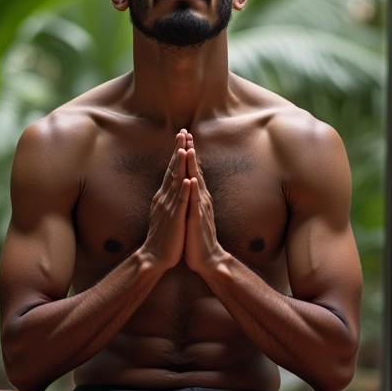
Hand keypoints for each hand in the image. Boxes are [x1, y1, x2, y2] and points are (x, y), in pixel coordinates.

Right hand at [139, 131, 190, 269]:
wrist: (154, 256)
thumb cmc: (163, 235)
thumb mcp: (165, 210)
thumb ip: (168, 196)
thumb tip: (172, 183)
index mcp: (164, 195)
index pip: (172, 168)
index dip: (177, 152)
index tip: (182, 137)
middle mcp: (165, 197)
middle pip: (173, 169)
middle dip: (179, 150)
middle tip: (183, 133)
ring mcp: (170, 207)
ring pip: (176, 182)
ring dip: (180, 165)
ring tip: (184, 149)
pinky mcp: (175, 218)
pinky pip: (181, 202)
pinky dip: (185, 190)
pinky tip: (188, 179)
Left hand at [183, 134, 226, 273]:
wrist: (208, 258)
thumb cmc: (197, 237)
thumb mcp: (192, 212)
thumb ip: (191, 197)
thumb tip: (187, 184)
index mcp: (197, 195)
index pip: (191, 169)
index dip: (187, 152)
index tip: (183, 136)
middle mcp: (200, 197)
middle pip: (194, 169)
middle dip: (190, 150)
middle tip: (186, 132)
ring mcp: (200, 206)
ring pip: (196, 181)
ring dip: (192, 165)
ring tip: (189, 148)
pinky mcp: (198, 218)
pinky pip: (195, 201)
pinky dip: (193, 189)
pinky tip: (192, 178)